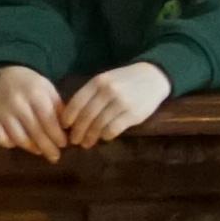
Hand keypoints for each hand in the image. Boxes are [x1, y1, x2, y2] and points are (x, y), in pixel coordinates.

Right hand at [0, 66, 72, 157]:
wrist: (3, 74)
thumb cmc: (32, 86)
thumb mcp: (48, 90)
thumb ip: (58, 108)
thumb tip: (69, 130)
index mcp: (35, 93)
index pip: (48, 119)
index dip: (56, 135)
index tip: (64, 144)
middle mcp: (17, 102)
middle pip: (34, 131)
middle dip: (46, 146)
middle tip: (55, 156)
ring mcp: (1, 111)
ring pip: (17, 137)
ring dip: (30, 147)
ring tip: (39, 151)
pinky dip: (8, 144)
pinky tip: (17, 144)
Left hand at [57, 62, 176, 151]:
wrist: (154, 76)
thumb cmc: (125, 80)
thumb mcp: (106, 80)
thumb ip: (91, 94)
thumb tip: (72, 117)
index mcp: (98, 81)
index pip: (77, 102)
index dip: (68, 117)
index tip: (65, 127)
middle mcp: (108, 91)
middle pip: (86, 116)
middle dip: (78, 131)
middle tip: (74, 140)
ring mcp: (122, 103)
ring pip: (98, 125)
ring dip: (90, 137)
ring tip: (87, 143)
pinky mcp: (133, 114)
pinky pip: (113, 129)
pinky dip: (106, 136)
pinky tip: (104, 137)